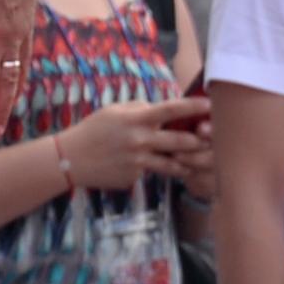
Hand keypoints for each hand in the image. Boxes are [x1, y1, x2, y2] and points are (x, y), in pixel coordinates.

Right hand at [57, 97, 214, 189]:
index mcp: (136, 119)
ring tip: (195, 163)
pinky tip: (141, 167)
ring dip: (186, 164)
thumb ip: (139, 109)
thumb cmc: (93, 130)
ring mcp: (139, 162)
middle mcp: (141, 141)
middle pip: (180, 142)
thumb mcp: (114, 111)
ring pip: (172, 165)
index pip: (171, 110)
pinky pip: (149, 172)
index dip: (193, 107)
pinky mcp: (134, 178)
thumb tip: (160, 110)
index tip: (210, 104)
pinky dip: (151, 169)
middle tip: (211, 140)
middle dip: (199, 142)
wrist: (71, 159)